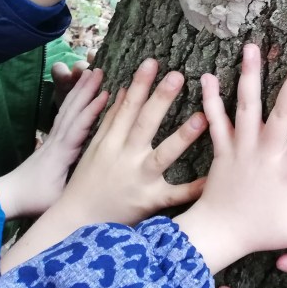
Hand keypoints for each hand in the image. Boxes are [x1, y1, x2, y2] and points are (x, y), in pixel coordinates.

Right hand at [0, 57, 207, 272]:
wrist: (75, 225)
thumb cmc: (88, 182)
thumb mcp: (95, 148)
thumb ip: (111, 119)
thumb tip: (124, 88)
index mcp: (110, 143)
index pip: (126, 108)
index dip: (139, 85)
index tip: (153, 62)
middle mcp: (124, 158)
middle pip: (144, 125)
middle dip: (160, 100)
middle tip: (178, 75)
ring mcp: (138, 180)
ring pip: (162, 156)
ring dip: (182, 137)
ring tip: (203, 117)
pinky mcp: (149, 202)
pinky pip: (175, 194)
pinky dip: (192, 187)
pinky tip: (211, 177)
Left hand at [0, 69, 106, 217]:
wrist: (9, 196)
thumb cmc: (36, 200)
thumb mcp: (60, 199)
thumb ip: (84, 188)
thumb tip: (110, 183)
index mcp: (62, 152)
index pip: (79, 126)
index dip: (93, 110)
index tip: (108, 93)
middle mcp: (57, 140)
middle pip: (72, 109)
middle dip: (85, 89)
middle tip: (99, 70)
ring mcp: (52, 138)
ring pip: (66, 108)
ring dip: (79, 90)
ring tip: (90, 73)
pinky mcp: (51, 140)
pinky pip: (63, 114)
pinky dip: (72, 100)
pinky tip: (80, 94)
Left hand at [174, 44, 286, 274]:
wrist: (218, 234)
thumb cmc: (261, 231)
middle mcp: (265, 152)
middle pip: (281, 114)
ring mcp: (241, 147)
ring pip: (246, 106)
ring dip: (249, 76)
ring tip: (252, 48)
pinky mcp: (222, 148)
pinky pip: (215, 120)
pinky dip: (211, 99)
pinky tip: (208, 76)